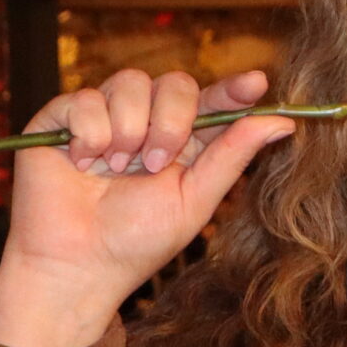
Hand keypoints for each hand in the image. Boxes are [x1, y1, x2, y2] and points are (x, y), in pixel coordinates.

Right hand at [0, 69, 293, 346]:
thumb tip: (285, 123)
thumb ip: (233, 155)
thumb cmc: (138, 240)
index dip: (234, 89)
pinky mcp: (61, 117)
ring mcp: (103, 115)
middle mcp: (146, 120)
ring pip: (131, 83)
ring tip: (115, 170)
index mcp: (182, 139)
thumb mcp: (195, 199)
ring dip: (129, 131)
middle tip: (155, 164)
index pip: (213, 100)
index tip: (256, 84)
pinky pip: (86, 98)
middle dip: (172, 121)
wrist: (79, 264)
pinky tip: (83, 163)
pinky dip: (90, 133)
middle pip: (175, 82)